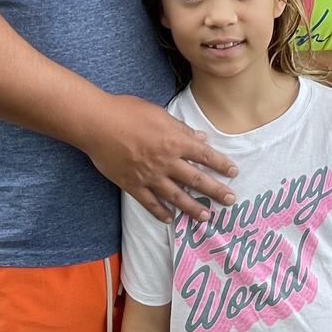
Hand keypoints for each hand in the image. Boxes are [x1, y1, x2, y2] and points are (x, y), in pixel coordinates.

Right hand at [83, 93, 237, 221]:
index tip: (234, 172)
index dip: (221, 164)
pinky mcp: (133, 185)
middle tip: (230, 200)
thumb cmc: (127, 111)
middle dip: (216, 191)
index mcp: (175, 140)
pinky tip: (170, 219)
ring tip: (206, 217)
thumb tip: (201, 138)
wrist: (98, 123)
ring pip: (177, 197)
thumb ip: (180, 128)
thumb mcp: (159, 113)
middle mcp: (166, 161)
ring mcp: (150, 176)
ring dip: (193, 208)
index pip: (205, 155)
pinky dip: (161, 213)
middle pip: (197, 180)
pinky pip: (150, 203)